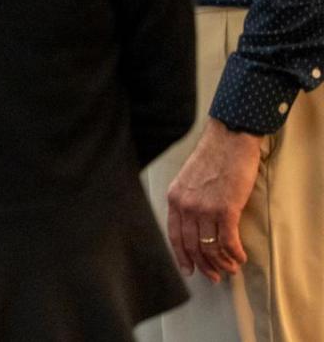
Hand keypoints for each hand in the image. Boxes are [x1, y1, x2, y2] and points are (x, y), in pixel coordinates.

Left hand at [165, 119, 261, 281]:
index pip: (174, 235)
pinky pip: (228, 242)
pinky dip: (235, 254)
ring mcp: (205, 208)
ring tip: (231, 268)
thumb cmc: (213, 158)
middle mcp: (186, 205)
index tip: (189, 270)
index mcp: (175, 198)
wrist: (229, 140)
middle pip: (192, 246)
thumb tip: (196, 225)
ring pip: (211, 247)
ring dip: (223, 263)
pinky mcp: (226, 209)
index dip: (182, 256)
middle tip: (215, 276)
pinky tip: (241, 257)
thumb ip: (188, 200)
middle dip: (204, 265)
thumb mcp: (189, 179)